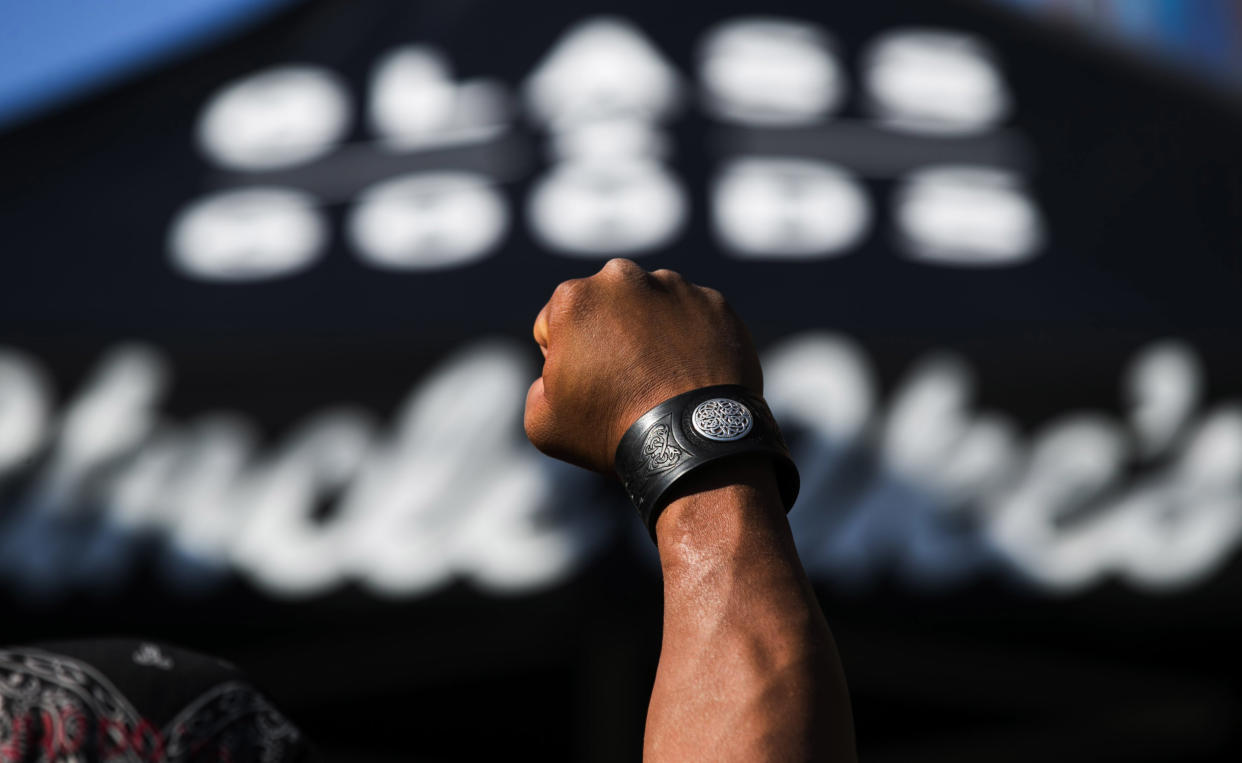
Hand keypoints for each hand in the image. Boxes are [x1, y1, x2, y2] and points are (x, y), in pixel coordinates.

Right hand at [524, 258, 762, 472]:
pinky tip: (689, 374)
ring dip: (650, 331)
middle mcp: (625, 277)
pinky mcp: (715, 304)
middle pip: (604, 305)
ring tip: (660, 378)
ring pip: (651, 306)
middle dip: (607, 333)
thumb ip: (538, 387)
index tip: (584, 383)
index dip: (563, 358)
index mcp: (574, 297)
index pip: (555, 323)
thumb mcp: (543, 421)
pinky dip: (689, 339)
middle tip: (623, 379)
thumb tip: (555, 378)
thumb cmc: (612, 432)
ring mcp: (676, 287)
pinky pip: (694, 318)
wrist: (692, 443)